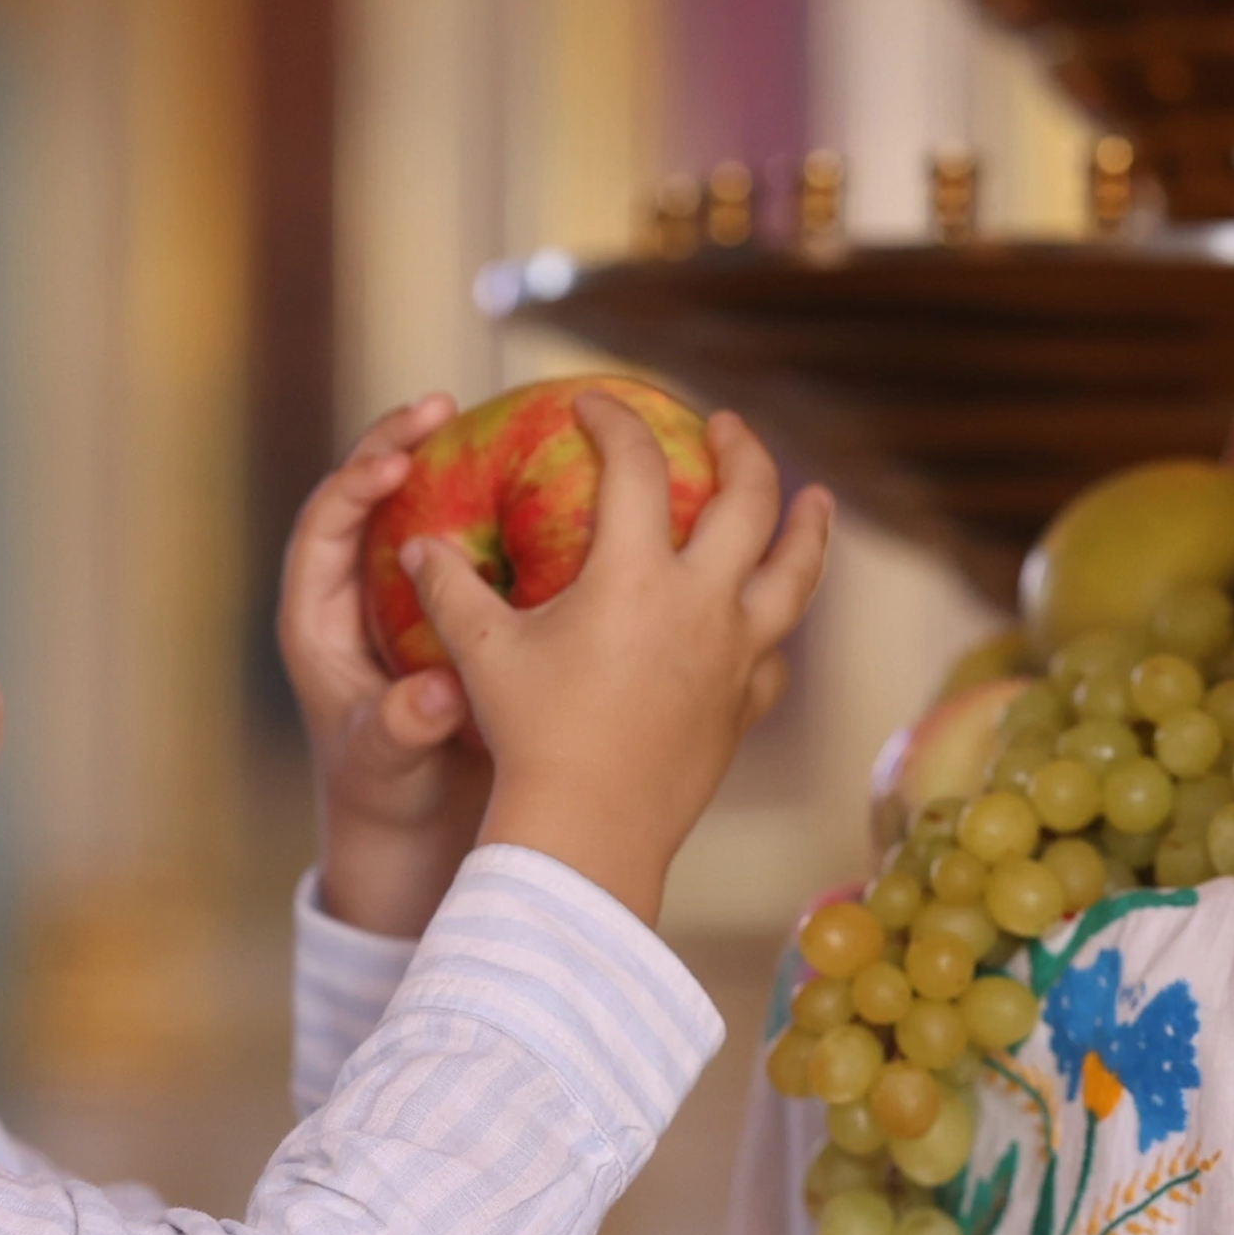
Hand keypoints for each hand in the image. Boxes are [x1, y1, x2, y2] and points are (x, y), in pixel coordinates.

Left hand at [279, 394, 491, 937]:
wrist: (412, 827)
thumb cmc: (387, 797)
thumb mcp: (390, 768)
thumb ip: (404, 730)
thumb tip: (437, 695)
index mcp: (317, 622)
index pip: (322, 530)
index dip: (353, 487)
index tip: (398, 463)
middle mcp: (350, 596)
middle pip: (362, 497)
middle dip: (397, 444)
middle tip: (443, 404)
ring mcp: (395, 596)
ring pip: (413, 507)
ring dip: (448, 460)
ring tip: (490, 414)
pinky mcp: (439, 607)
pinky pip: (459, 537)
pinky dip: (488, 502)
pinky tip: (536, 476)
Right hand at [401, 395, 832, 926]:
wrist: (590, 831)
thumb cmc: (530, 737)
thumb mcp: (481, 654)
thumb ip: (450, 590)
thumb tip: (417, 543)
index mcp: (637, 575)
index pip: (637, 466)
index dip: (616, 421)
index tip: (597, 404)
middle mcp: (703, 604)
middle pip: (750, 500)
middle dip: (742, 450)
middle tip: (724, 426)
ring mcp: (736, 656)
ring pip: (795, 576)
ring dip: (808, 529)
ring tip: (816, 501)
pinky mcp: (744, 707)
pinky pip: (775, 656)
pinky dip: (774, 629)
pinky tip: (768, 621)